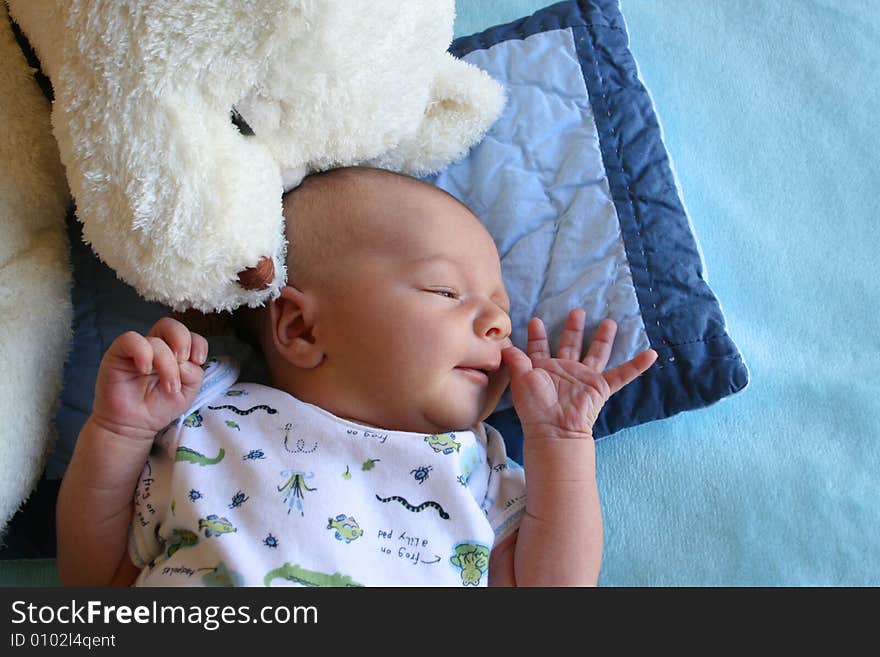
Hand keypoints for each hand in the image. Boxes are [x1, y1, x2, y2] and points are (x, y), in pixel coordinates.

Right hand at [91, 318, 208, 439]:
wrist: (133, 426)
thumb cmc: (159, 408)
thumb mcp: (187, 393)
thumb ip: (193, 374)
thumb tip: (186, 361)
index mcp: (174, 353)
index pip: (190, 335)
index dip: (198, 343)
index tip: (199, 360)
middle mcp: (156, 348)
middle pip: (171, 325)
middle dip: (183, 340)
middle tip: (183, 361)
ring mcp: (137, 350)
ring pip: (155, 340)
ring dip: (167, 363)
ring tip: (169, 386)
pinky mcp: (118, 353)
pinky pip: (130, 340)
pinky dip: (143, 352)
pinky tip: (145, 370)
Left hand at [501, 309, 656, 438]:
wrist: (553, 429)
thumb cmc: (534, 406)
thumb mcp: (520, 378)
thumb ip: (515, 360)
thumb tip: (505, 347)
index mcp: (543, 369)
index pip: (540, 348)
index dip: (538, 336)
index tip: (535, 320)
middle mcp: (564, 371)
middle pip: (570, 344)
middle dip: (573, 328)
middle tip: (577, 311)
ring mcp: (583, 378)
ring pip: (596, 353)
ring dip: (603, 338)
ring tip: (609, 322)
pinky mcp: (600, 387)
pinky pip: (622, 375)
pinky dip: (637, 366)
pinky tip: (651, 355)